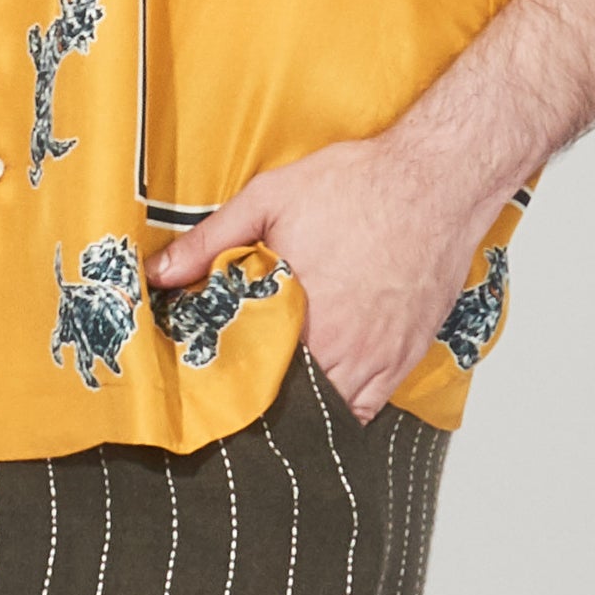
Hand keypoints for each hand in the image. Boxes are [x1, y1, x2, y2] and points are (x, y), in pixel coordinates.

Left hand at [146, 132, 505, 423]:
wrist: (435, 182)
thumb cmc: (358, 185)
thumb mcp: (270, 199)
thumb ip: (210, 240)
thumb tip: (159, 273)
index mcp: (301, 315)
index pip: (248, 377)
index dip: (223, 382)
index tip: (205, 377)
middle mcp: (344, 350)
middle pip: (289, 403)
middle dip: (260, 396)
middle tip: (238, 379)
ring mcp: (380, 360)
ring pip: (330, 412)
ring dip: (302, 404)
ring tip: (277, 382)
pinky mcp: (407, 359)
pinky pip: (368, 407)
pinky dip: (344, 404)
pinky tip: (324, 381)